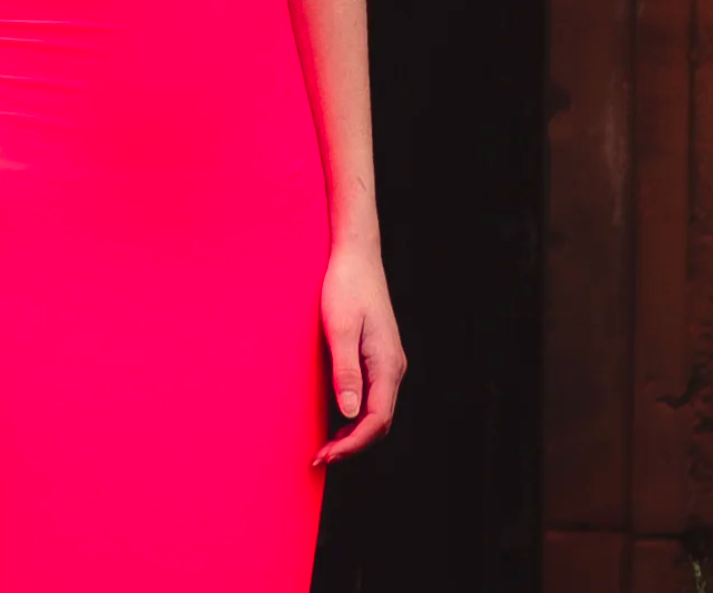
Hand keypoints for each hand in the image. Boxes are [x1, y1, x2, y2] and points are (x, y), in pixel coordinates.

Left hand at [313, 240, 406, 465]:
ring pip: (377, 410)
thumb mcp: (340, 329)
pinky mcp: (379, 355)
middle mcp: (393, 367)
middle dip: (351, 444)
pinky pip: (372, 395)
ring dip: (353, 432)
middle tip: (319, 456)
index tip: (325, 455)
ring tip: (325, 445)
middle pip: (379, 421)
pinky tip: (335, 418)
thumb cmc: (346, 287)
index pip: (376, 420)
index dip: (352, 445)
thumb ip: (345, 371)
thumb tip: (349, 413)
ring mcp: (388, 361)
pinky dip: (355, 414)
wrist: (356, 255)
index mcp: (387, 364)